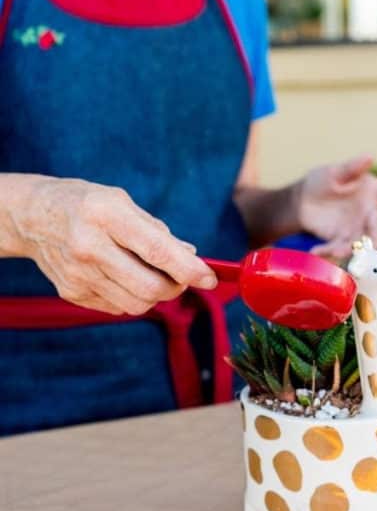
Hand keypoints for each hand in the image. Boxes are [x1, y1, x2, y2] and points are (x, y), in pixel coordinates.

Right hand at [9, 177, 215, 314]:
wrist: (32, 216)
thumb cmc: (87, 205)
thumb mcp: (122, 202)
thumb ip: (158, 232)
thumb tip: (191, 258)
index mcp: (105, 215)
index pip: (155, 250)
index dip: (188, 269)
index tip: (210, 277)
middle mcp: (88, 246)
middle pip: (150, 287)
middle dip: (176, 287)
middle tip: (182, 277)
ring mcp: (77, 274)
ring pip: (137, 304)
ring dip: (156, 295)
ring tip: (151, 273)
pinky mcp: (71, 293)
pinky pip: (118, 307)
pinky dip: (132, 296)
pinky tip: (123, 276)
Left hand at [297, 155, 376, 259]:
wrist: (303, 200)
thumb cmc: (322, 181)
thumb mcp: (334, 172)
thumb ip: (352, 167)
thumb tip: (369, 156)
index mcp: (374, 193)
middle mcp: (369, 213)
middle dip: (374, 242)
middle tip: (364, 250)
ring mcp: (356, 229)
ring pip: (360, 245)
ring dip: (348, 251)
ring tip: (330, 251)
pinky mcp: (341, 241)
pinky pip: (340, 250)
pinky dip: (329, 253)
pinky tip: (316, 251)